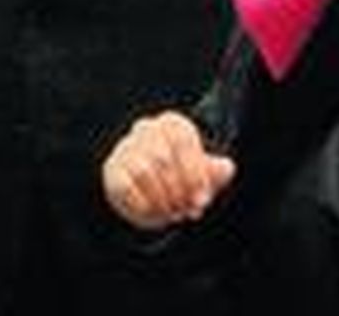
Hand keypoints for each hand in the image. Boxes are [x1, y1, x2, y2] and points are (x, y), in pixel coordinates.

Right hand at [101, 111, 235, 230]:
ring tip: (173, 214)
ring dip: (162, 199)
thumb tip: (226, 167)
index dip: (195, 174)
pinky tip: (154, 214)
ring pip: (144, 172)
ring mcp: (127, 147)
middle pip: (163, 158)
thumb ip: (216, 172)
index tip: (202, 201)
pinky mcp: (112, 168)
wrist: (150, 189)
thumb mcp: (203, 176)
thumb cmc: (181, 177)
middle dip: (178, 191)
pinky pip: (126, 186)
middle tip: (187, 212)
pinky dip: (143, 205)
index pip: (183, 141)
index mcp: (173, 124)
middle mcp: (146, 128)